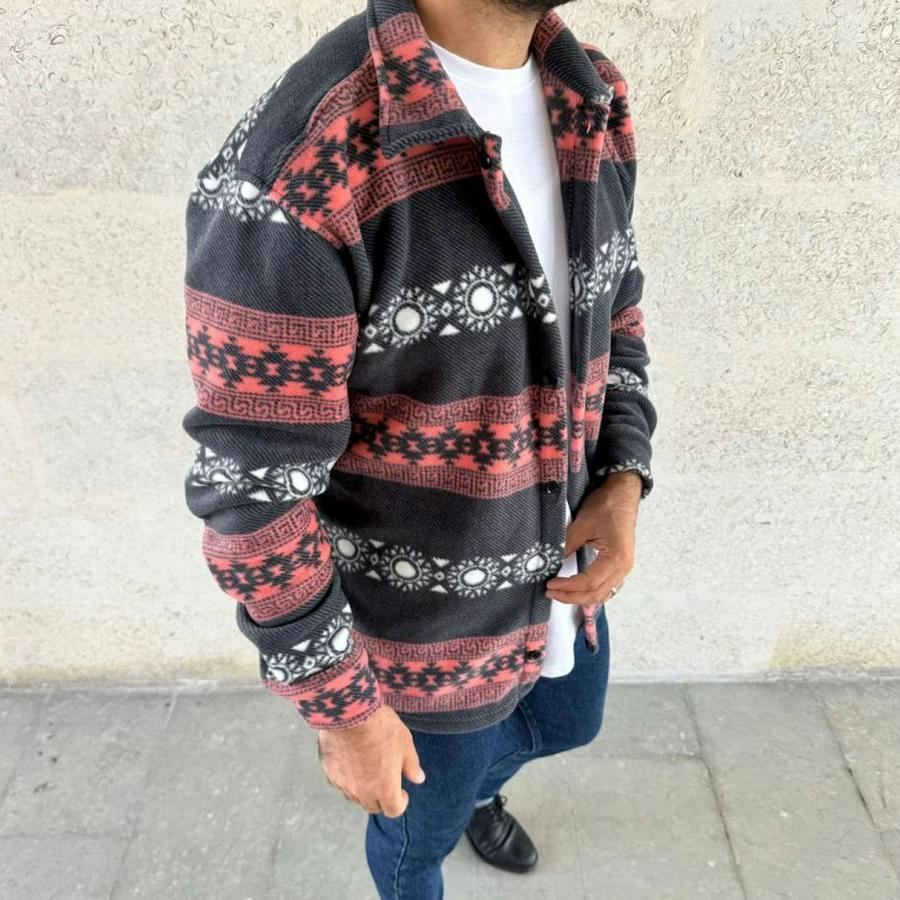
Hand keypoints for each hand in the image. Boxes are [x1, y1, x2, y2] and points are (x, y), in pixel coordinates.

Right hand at [317, 704, 424, 817]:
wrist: (350, 714)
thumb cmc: (382, 728)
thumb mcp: (404, 744)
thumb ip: (412, 765)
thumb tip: (419, 779)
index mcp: (385, 789)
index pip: (394, 810)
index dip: (401, 802)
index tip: (403, 791)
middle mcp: (363, 792)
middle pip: (373, 806)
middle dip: (382, 798)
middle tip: (385, 779)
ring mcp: (344, 784)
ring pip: (355, 797)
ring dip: (363, 790)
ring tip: (368, 770)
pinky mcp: (329, 772)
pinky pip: (340, 783)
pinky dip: (347, 779)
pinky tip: (351, 762)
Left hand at [543, 471, 641, 605]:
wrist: (622, 493)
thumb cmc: (607, 506)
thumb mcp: (582, 525)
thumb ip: (567, 546)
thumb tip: (549, 563)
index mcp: (617, 558)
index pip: (589, 582)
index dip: (568, 587)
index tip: (550, 584)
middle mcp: (624, 567)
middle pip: (596, 593)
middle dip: (571, 596)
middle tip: (550, 591)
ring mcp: (624, 568)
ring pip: (602, 594)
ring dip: (580, 597)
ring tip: (560, 592)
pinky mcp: (620, 565)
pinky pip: (607, 587)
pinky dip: (591, 592)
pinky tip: (577, 591)